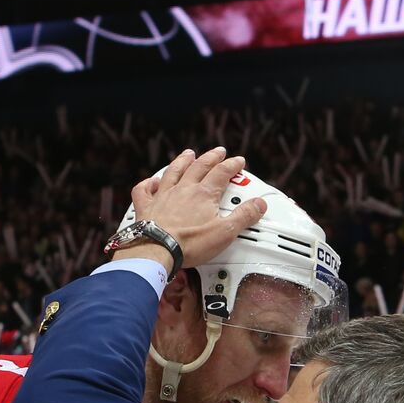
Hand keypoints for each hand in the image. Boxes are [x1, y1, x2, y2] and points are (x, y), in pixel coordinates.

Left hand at [125, 147, 266, 270]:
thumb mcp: (225, 232)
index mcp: (204, 194)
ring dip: (182, 161)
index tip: (238, 162)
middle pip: (199, 167)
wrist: (158, 250)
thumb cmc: (190, 243)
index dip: (232, 165)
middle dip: (211, 158)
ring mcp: (163, 196)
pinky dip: (148, 183)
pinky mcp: (147, 207)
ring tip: (188, 154)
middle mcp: (183, 190)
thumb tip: (259, 205)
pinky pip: (144, 190)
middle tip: (218, 152)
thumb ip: (244, 216)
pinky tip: (152, 181)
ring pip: (173, 172)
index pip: (221, 173)